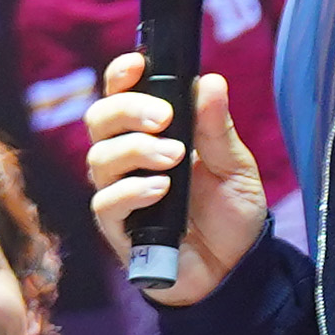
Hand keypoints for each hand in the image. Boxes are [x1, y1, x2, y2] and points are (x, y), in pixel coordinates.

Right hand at [81, 49, 267, 305]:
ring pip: (99, 158)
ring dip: (135, 150)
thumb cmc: (230, 213)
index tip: (137, 65)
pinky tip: (161, 190)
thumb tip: (209, 81)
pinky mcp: (117, 227)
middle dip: (127, 111)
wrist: (234, 269)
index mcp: (153, 134)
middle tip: (164, 119)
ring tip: (174, 159)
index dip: (122, 75)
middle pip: (99, 119)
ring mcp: (119, 192)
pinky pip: (106, 202)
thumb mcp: (235, 165)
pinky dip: (131, 190)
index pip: (122, 95)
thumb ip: (217, 127)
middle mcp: (128, 158)